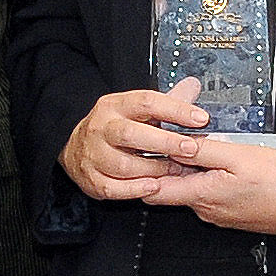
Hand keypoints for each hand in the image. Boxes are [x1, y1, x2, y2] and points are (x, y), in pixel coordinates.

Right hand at [62, 80, 211, 201]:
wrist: (75, 146)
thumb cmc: (115, 127)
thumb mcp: (136, 109)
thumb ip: (166, 102)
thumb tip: (193, 86)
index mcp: (115, 106)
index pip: (146, 102)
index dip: (175, 110)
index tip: (201, 119)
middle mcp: (101, 128)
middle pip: (131, 134)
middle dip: (164, 142)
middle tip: (191, 149)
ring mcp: (93, 154)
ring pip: (123, 165)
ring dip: (154, 169)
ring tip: (176, 170)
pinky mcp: (91, 179)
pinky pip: (113, 188)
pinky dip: (135, 189)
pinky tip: (154, 186)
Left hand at [138, 133, 275, 235]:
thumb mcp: (240, 155)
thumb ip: (204, 150)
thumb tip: (176, 143)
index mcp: (202, 195)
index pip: (154, 191)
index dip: (141, 173)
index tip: (137, 153)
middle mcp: (206, 210)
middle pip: (174, 187)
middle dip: (169, 164)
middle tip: (172, 139)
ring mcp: (219, 214)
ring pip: (194, 189)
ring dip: (193, 169)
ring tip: (202, 145)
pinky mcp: (232, 214)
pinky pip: (211, 194)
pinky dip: (209, 178)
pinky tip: (223, 163)